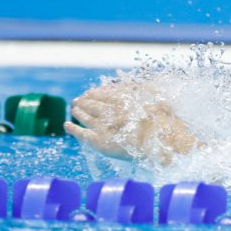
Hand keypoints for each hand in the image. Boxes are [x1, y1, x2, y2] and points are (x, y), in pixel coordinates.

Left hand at [65, 84, 194, 162]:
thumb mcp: (161, 103)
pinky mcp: (98, 141)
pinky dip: (72, 129)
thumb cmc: (164, 124)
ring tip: (74, 109)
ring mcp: (103, 125)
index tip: (91, 92)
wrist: (160, 143)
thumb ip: (151, 93)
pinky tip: (66, 126)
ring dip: (79, 111)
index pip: (105, 94)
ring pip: (85, 116)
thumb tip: (145, 86)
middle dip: (85, 101)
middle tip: (78, 99)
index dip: (97, 93)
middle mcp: (110, 111)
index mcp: (123, 100)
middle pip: (92, 104)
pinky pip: (81, 133)